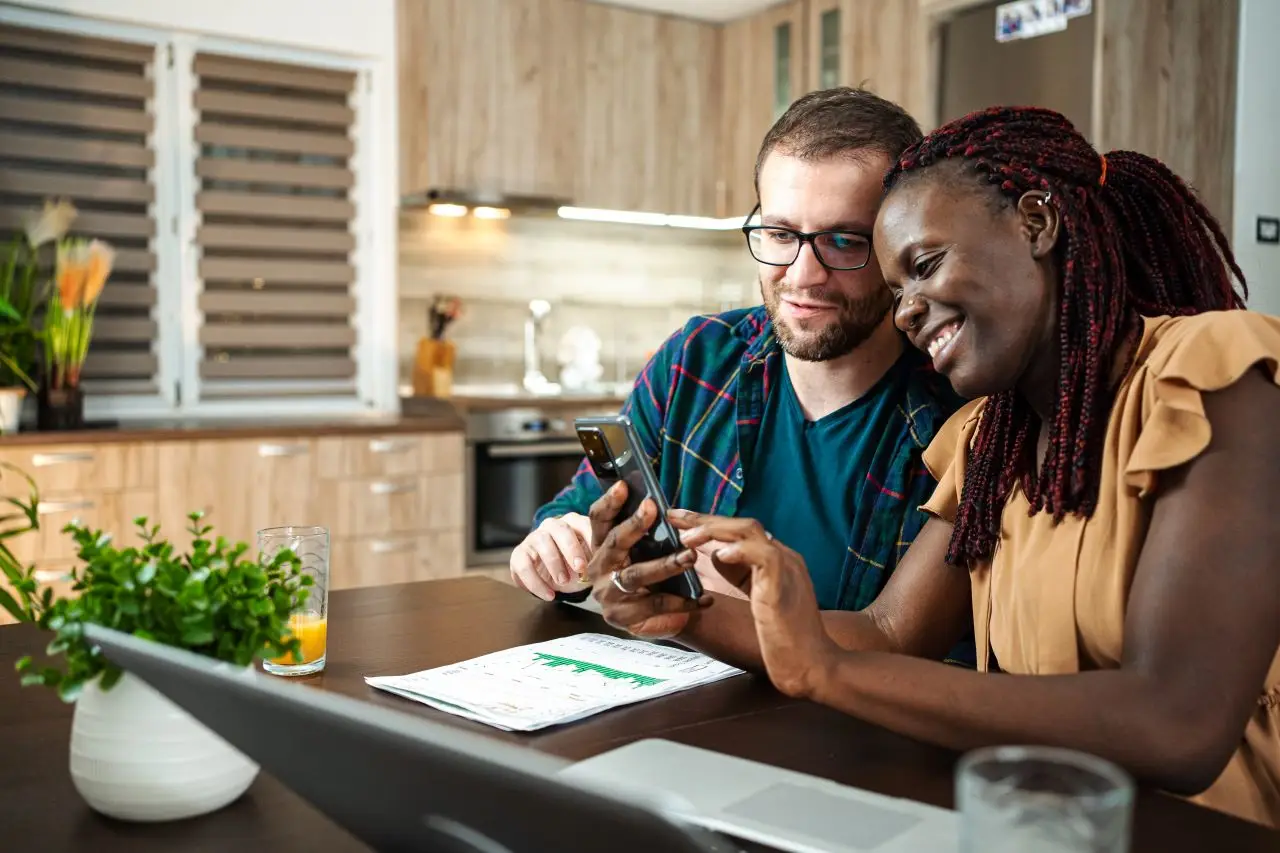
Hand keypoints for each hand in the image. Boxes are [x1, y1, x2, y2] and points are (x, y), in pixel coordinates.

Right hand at [509, 481, 630, 599]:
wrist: (555, 576)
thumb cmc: (579, 564)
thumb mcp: (595, 558)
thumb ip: (610, 551)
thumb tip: (636, 551)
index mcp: (575, 522)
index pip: (582, 521)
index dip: (589, 536)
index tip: (598, 552)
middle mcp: (553, 526)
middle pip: (560, 530)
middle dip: (571, 549)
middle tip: (581, 568)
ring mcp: (535, 538)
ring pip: (540, 543)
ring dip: (553, 564)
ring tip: (565, 582)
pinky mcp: (520, 555)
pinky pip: (522, 564)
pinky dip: (535, 582)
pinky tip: (549, 595)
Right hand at [587, 496, 712, 639]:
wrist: (652, 621)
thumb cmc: (649, 576)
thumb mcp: (644, 550)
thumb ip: (645, 531)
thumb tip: (657, 503)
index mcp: (601, 547)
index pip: (598, 520)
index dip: (609, 502)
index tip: (623, 485)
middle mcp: (599, 569)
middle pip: (614, 543)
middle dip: (633, 525)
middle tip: (652, 509)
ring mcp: (608, 595)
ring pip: (636, 575)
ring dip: (665, 564)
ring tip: (690, 556)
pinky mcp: (622, 618)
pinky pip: (655, 605)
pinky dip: (682, 601)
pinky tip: (703, 597)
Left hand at [675, 512, 837, 697]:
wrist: (813, 666)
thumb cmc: (785, 641)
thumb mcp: (757, 600)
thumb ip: (741, 576)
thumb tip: (715, 556)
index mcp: (777, 561)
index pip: (741, 532)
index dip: (710, 524)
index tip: (681, 522)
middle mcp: (784, 557)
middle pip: (742, 525)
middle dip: (705, 519)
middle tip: (674, 517)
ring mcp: (787, 568)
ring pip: (750, 531)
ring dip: (715, 530)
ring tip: (687, 537)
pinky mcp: (784, 585)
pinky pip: (764, 556)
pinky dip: (740, 552)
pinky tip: (717, 556)